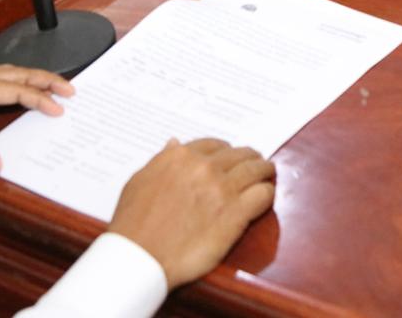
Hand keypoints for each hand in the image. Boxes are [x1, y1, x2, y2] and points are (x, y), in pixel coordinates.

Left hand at [0, 66, 73, 174]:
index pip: (14, 90)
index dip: (38, 99)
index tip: (59, 109)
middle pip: (16, 73)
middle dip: (45, 80)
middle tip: (71, 89)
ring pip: (8, 74)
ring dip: (32, 79)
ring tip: (55, 87)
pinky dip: (17, 83)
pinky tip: (22, 92)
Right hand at [107, 138, 275, 289]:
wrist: (139, 256)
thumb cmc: (133, 223)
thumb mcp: (140, 180)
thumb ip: (161, 160)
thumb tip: (174, 143)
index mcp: (181, 157)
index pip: (215, 145)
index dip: (226, 151)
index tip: (230, 159)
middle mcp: (204, 167)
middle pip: (240, 155)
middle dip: (249, 158)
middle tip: (255, 164)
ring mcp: (223, 189)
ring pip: (257, 169)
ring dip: (264, 171)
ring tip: (267, 175)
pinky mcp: (236, 214)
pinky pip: (263, 194)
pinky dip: (267, 193)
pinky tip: (265, 197)